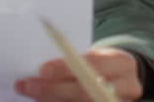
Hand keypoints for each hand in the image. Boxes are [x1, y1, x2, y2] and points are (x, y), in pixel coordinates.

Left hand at [15, 46, 142, 100]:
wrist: (122, 79)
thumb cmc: (102, 64)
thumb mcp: (96, 56)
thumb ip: (76, 59)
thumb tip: (40, 67)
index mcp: (121, 63)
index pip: (93, 63)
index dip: (67, 68)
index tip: (42, 70)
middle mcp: (125, 87)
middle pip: (85, 91)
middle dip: (53, 89)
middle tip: (28, 86)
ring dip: (51, 100)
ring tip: (31, 93)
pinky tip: (43, 101)